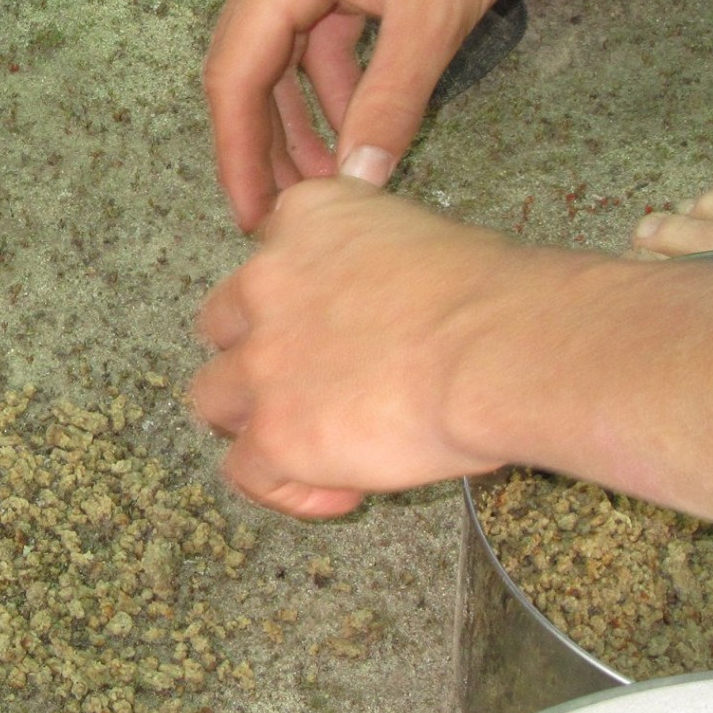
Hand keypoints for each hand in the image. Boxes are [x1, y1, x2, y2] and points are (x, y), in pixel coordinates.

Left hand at [189, 179, 520, 517]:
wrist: (498, 349)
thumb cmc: (494, 296)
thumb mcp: (425, 239)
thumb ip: (380, 266)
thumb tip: (401, 314)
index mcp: (309, 218)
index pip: (272, 254)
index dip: (297, 298)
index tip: (336, 326)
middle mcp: (267, 282)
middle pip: (223, 325)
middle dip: (254, 356)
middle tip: (304, 386)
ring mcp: (263, 360)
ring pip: (214, 396)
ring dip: (254, 421)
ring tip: (308, 446)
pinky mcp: (274, 432)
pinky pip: (247, 471)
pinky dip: (286, 490)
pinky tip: (339, 494)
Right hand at [203, 0, 559, 229]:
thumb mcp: (434, 19)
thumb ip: (390, 105)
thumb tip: (358, 182)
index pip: (234, 76)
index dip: (238, 154)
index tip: (251, 213)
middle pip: (246, 67)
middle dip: (262, 144)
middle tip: (279, 212)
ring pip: (282, 54)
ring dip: (300, 116)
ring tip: (325, 179)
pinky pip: (317, 31)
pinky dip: (331, 80)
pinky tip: (357, 120)